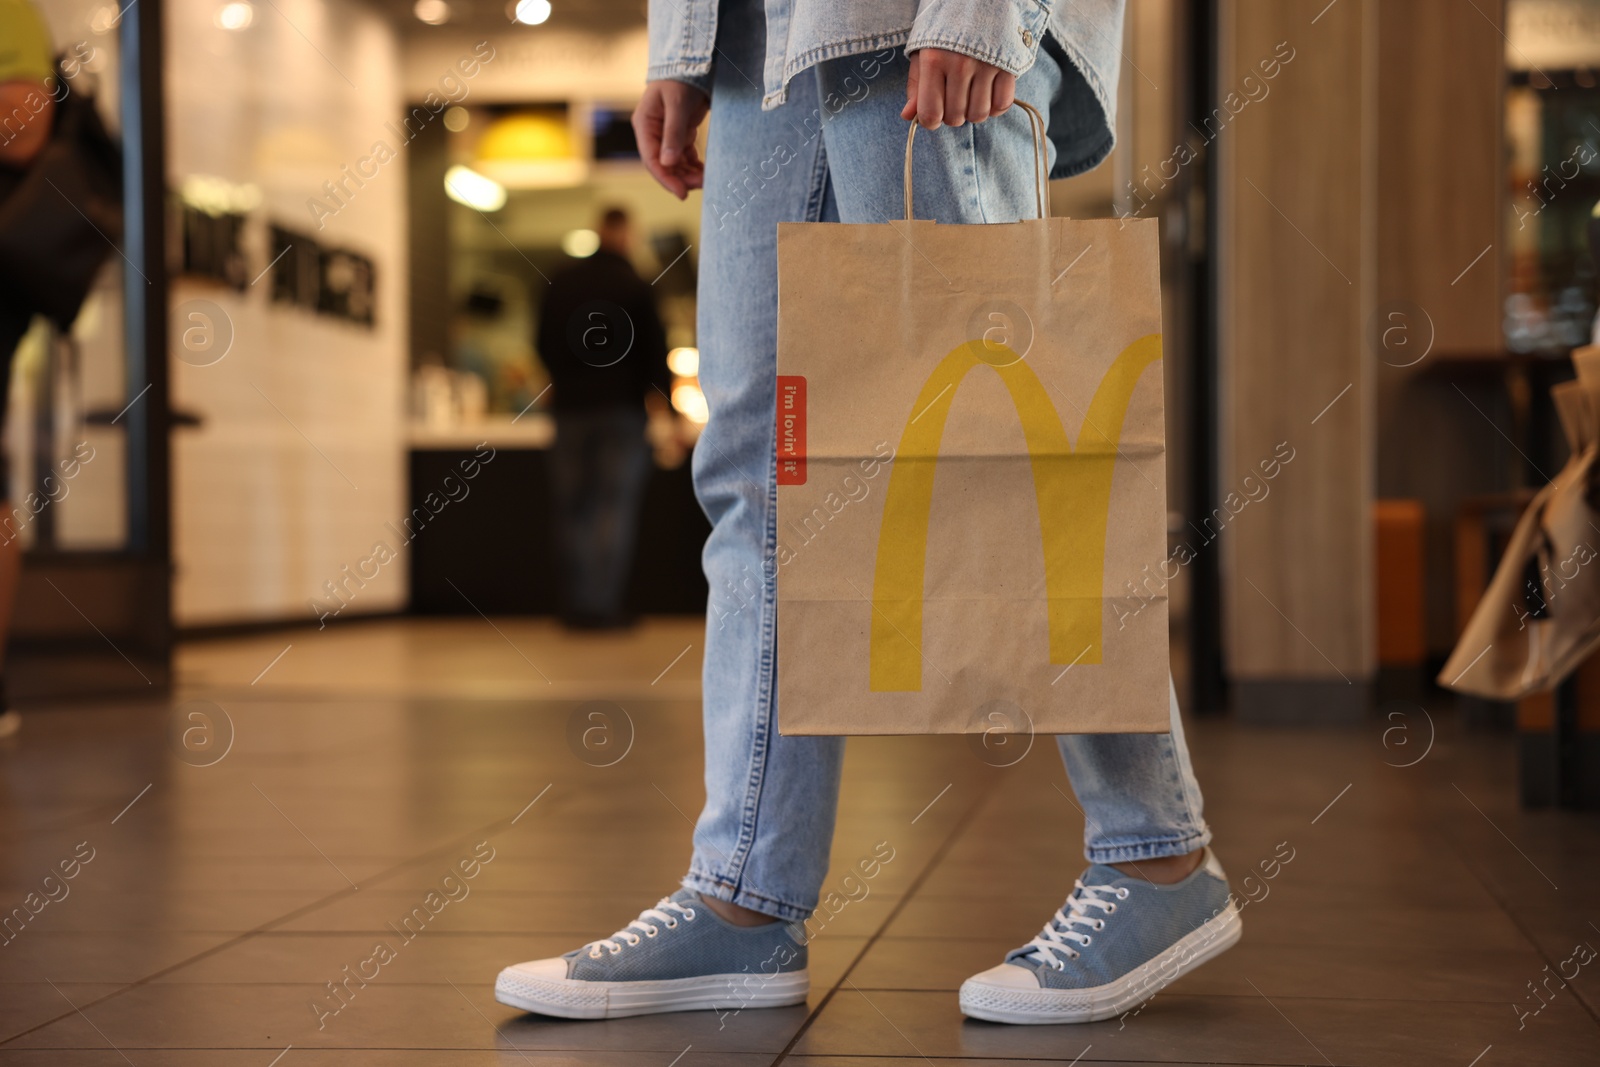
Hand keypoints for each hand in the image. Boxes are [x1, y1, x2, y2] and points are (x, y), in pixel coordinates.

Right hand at [632, 80, 708, 198]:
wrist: (691, 62)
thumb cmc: (680, 79)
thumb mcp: (677, 105)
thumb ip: (673, 133)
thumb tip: (668, 163)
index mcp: (645, 125)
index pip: (651, 159)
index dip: (665, 179)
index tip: (682, 193)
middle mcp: (652, 133)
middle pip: (663, 165)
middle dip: (680, 178)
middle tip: (701, 185)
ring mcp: (665, 134)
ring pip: (675, 163)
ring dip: (688, 174)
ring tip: (706, 179)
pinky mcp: (679, 134)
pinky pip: (685, 156)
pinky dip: (694, 166)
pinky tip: (704, 172)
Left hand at [900, 48, 1016, 129]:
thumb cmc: (945, 26)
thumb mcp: (923, 50)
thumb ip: (916, 85)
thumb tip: (910, 117)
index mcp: (933, 61)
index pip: (931, 114)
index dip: (931, 120)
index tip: (933, 112)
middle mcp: (960, 65)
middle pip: (956, 117)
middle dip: (952, 114)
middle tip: (952, 97)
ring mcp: (986, 65)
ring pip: (979, 114)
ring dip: (974, 111)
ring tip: (970, 93)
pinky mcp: (1008, 65)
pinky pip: (1002, 104)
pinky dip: (995, 106)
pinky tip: (988, 93)